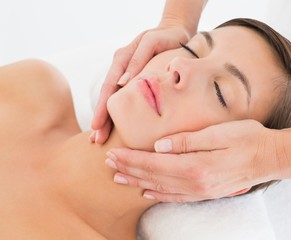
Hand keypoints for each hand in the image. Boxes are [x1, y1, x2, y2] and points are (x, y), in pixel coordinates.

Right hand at [91, 25, 192, 142]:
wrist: (177, 33)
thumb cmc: (167, 37)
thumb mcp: (152, 43)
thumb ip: (137, 60)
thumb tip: (122, 83)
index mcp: (122, 59)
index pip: (108, 87)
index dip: (102, 108)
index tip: (97, 126)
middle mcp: (121, 67)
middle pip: (107, 96)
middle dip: (101, 118)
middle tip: (96, 139)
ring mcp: (127, 74)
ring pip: (114, 98)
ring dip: (107, 118)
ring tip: (100, 137)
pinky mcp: (136, 80)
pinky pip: (125, 97)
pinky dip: (119, 111)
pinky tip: (117, 125)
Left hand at [106, 120, 284, 201]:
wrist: (271, 157)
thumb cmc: (247, 138)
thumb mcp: (218, 132)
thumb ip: (187, 141)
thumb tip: (159, 146)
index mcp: (196, 165)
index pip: (154, 163)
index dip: (131, 159)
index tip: (112, 153)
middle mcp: (196, 182)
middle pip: (154, 177)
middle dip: (129, 169)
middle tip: (108, 164)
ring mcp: (201, 190)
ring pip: (161, 188)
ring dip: (138, 182)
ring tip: (119, 178)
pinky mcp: (206, 192)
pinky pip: (177, 196)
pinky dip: (159, 195)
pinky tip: (147, 193)